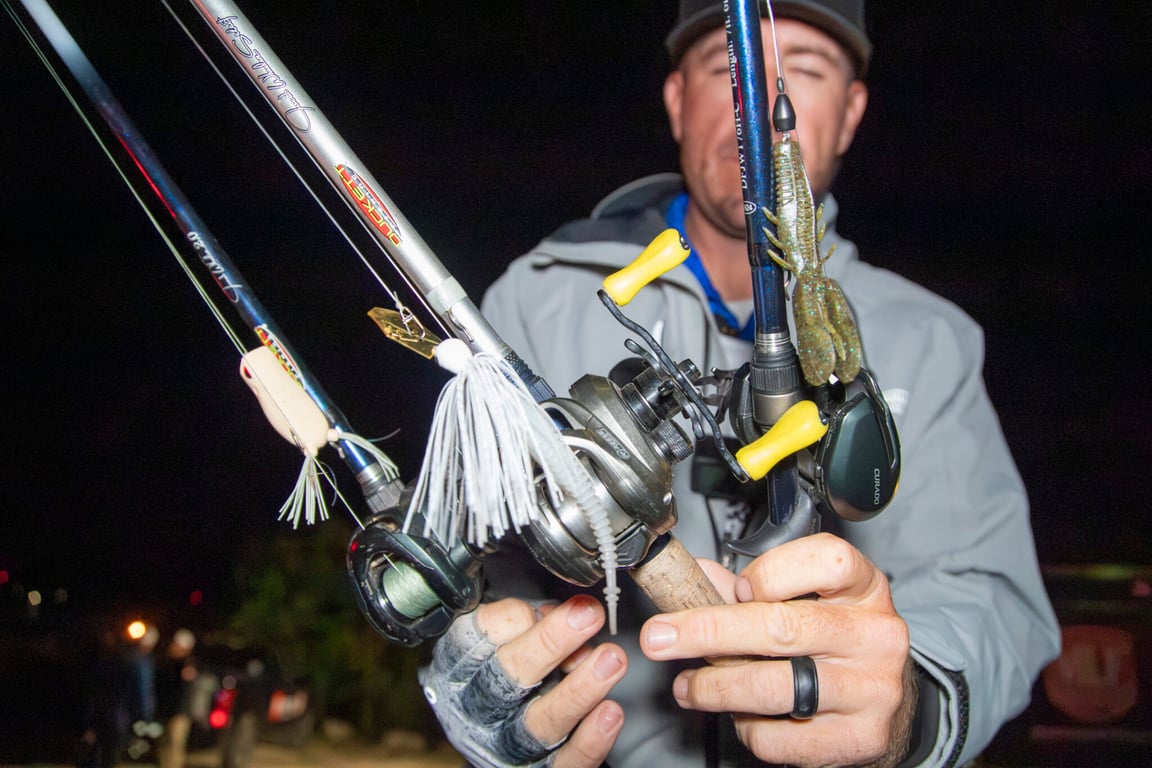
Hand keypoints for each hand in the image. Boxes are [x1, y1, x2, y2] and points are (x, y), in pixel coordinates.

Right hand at [422, 595, 627, 767]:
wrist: (493, 731)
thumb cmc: (502, 670)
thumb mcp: (499, 637)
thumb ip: (527, 622)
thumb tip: (570, 611)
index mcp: (460, 664)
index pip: (486, 632)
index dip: (525, 615)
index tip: (565, 602)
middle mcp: (477, 706)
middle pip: (510, 675)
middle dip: (552, 642)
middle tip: (589, 616)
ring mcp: (505, 743)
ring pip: (540, 722)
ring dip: (579, 690)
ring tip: (611, 660)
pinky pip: (565, 761)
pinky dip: (590, 740)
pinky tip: (610, 712)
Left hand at [640, 532, 916, 767]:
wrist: (888, 703)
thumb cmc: (836, 639)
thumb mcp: (810, 598)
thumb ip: (751, 586)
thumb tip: (691, 575)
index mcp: (864, 587)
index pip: (822, 560)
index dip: (766, 573)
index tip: (729, 589)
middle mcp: (876, 634)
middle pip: (780, 627)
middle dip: (707, 632)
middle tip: (660, 637)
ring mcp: (872, 689)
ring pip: (773, 686)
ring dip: (715, 687)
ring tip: (689, 686)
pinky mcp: (860, 739)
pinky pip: (782, 737)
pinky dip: (748, 727)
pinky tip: (740, 715)